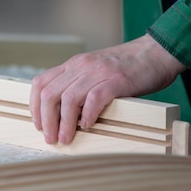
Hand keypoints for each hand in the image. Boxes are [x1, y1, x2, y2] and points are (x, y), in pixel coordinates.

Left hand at [29, 34, 186, 143]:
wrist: (156, 52)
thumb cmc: (127, 67)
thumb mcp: (94, 70)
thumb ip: (78, 84)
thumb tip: (61, 113)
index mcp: (74, 64)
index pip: (41, 82)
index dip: (34, 105)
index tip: (38, 123)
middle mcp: (81, 66)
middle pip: (50, 94)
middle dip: (46, 119)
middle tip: (50, 137)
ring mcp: (98, 72)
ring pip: (68, 99)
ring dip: (64, 123)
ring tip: (66, 138)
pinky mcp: (117, 80)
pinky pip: (94, 98)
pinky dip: (87, 115)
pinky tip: (88, 126)